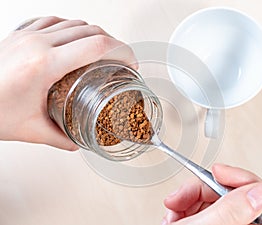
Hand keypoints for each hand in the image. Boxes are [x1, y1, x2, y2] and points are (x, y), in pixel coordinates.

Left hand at [0, 16, 135, 149]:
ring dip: (95, 34)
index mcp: (44, 64)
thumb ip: (61, 137)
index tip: (131, 62)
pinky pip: (54, 21)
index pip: (96, 46)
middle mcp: (38, 43)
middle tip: (121, 59)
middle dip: (114, 43)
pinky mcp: (20, 34)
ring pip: (74, 22)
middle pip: (91, 30)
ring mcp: (28, 35)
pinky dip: (72, 28)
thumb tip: (79, 142)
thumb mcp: (31, 129)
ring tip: (103, 50)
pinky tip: (74, 37)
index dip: (122, 51)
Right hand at [162, 164, 261, 224]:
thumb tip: (260, 192)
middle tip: (184, 193)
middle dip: (203, 189)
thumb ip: (231, 211)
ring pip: (214, 198)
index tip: (219, 173)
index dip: (245, 182)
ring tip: (174, 207)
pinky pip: (202, 205)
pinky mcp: (209, 223)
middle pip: (233, 196)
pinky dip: (184, 204)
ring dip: (189, 197)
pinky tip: (174, 214)